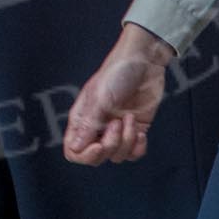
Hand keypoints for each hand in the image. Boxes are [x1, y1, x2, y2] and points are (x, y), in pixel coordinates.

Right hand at [64, 24, 173, 165]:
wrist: (144, 60)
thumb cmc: (117, 73)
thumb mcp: (100, 98)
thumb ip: (89, 125)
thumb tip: (75, 148)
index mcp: (83, 119)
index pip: (74, 151)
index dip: (85, 155)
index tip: (99, 145)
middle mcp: (98, 127)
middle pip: (97, 158)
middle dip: (110, 146)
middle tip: (117, 123)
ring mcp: (117, 130)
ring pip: (117, 156)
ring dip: (126, 141)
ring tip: (129, 118)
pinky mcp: (134, 129)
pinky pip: (134, 153)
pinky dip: (138, 147)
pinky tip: (141, 130)